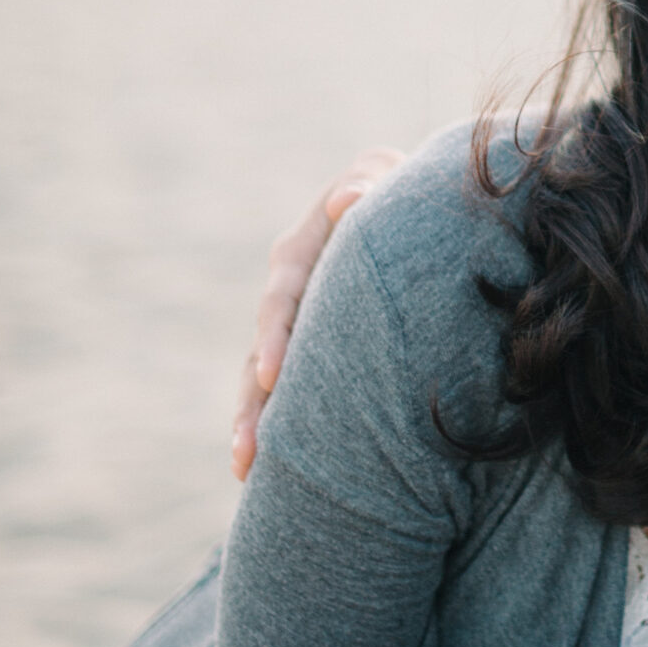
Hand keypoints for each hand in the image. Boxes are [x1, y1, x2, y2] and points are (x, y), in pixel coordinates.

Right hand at [231, 147, 405, 480]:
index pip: (281, 298)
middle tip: (249, 450)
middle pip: (261, 352)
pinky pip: (288, 389)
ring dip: (254, 423)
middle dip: (253, 402)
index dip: (274, 336)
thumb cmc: (396, 188)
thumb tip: (347, 200)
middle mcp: (287, 294)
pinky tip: (268, 471)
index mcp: (299, 253)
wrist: (402, 206)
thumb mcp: (382, 176)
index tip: (270, 376)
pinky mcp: (308, 349)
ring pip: (262, 380)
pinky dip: (279, 423)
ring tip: (245, 471)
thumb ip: (367, 183)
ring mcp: (294, 325)